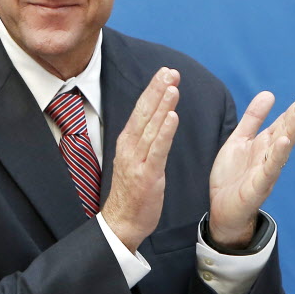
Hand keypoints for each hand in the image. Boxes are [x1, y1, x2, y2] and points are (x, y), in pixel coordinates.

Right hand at [102, 67, 180, 252]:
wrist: (121, 222)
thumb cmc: (132, 193)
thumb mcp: (135, 161)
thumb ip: (144, 141)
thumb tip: (156, 121)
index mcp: (128, 143)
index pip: (141, 111)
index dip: (152, 91)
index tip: (164, 73)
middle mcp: (129, 147)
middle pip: (144, 113)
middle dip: (157, 90)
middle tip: (170, 71)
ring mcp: (137, 161)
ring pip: (151, 128)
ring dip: (161, 105)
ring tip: (172, 86)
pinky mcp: (146, 175)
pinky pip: (157, 150)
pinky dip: (164, 132)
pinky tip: (172, 117)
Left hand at [208, 88, 294, 246]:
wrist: (221, 208)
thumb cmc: (233, 175)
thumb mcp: (239, 140)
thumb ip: (253, 119)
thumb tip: (269, 93)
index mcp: (264, 144)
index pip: (283, 122)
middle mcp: (269, 156)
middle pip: (286, 132)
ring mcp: (266, 171)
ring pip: (282, 149)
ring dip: (292, 132)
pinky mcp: (258, 186)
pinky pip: (269, 169)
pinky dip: (277, 156)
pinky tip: (283, 142)